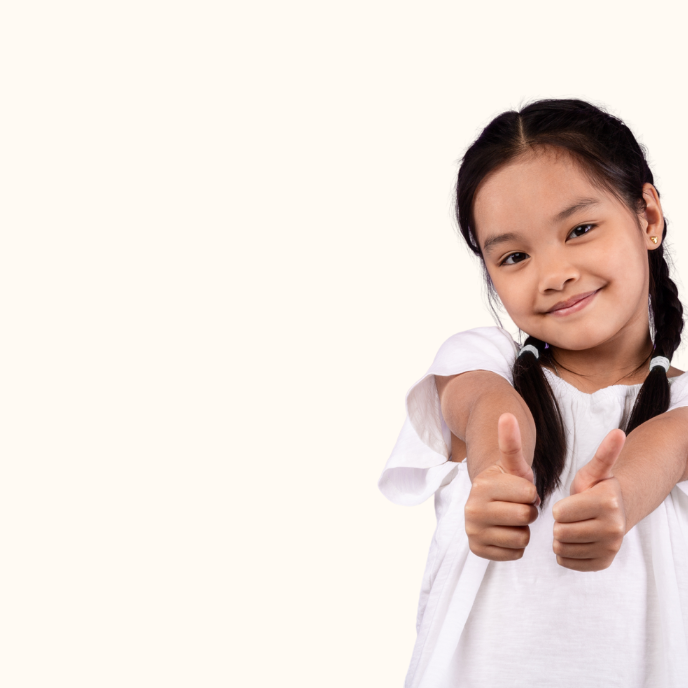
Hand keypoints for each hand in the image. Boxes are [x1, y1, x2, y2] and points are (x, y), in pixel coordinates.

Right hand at [464, 413, 539, 560]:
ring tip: (512, 519)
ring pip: (522, 538)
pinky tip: (507, 532)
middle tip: (518, 506)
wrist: (490, 503)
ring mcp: (473, 531)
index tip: (520, 491)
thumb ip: (510, 442)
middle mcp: (472, 510)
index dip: (531, 493)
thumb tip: (506, 415)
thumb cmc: (508, 483)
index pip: (529, 495)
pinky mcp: (477, 550)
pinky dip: (516, 545)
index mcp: (481, 486)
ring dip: (523, 529)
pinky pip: (515, 553)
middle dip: (528, 512)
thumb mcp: (513, 463)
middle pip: (525, 517)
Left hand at [552, 429, 625, 571]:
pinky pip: (567, 561)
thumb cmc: (596, 488)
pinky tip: (574, 540)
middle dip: (558, 523)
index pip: (559, 512)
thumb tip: (617, 432)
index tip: (569, 503)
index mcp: (607, 503)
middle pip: (560, 532)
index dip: (559, 507)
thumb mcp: (595, 471)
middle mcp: (613, 528)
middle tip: (570, 516)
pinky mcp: (603, 563)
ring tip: (572, 526)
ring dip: (560, 538)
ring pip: (561, 548)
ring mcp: (610, 548)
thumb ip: (603, 454)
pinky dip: (565, 552)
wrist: (615, 513)